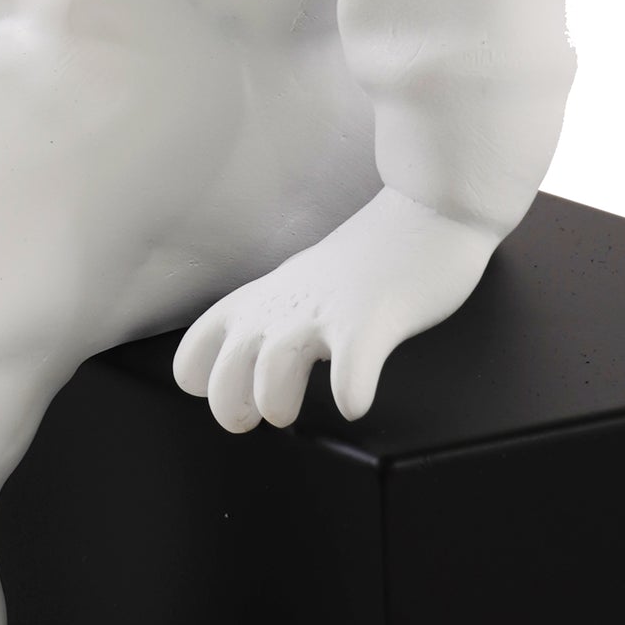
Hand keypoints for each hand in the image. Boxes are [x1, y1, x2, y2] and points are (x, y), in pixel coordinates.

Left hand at [173, 188, 499, 430]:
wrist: (427, 209)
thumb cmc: (368, 258)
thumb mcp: (302, 281)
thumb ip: (275, 316)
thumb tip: (259, 367)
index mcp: (265, 299)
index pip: (197, 346)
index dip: (203, 380)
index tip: (233, 392)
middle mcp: (286, 306)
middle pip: (226, 368)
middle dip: (231, 406)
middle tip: (260, 415)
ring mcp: (329, 310)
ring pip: (274, 365)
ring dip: (275, 400)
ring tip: (291, 412)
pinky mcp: (374, 317)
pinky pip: (353, 365)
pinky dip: (350, 392)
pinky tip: (355, 403)